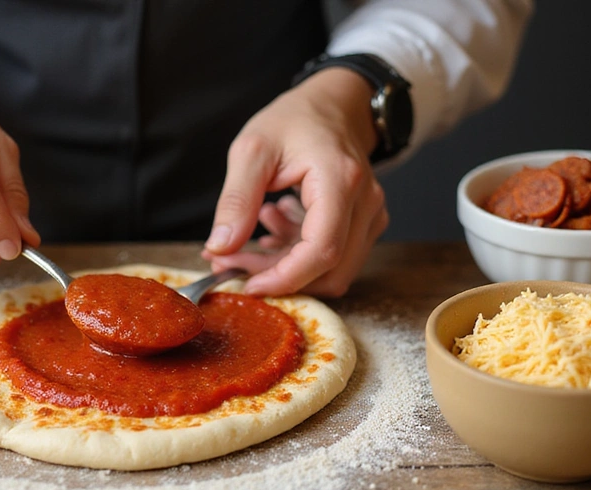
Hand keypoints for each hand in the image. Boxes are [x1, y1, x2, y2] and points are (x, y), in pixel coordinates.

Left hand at [201, 67, 389, 296]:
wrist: (333, 104)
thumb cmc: (295, 119)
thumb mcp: (252, 150)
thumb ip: (236, 200)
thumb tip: (219, 247)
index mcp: (339, 180)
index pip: (321, 250)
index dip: (285, 278)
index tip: (247, 284)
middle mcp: (365, 202)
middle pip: (330, 269)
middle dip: (279, 276)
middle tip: (235, 261)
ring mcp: (371, 215)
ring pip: (334, 270)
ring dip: (289, 268)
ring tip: (255, 236)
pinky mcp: (367, 223)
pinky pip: (337, 258)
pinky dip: (301, 256)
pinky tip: (276, 227)